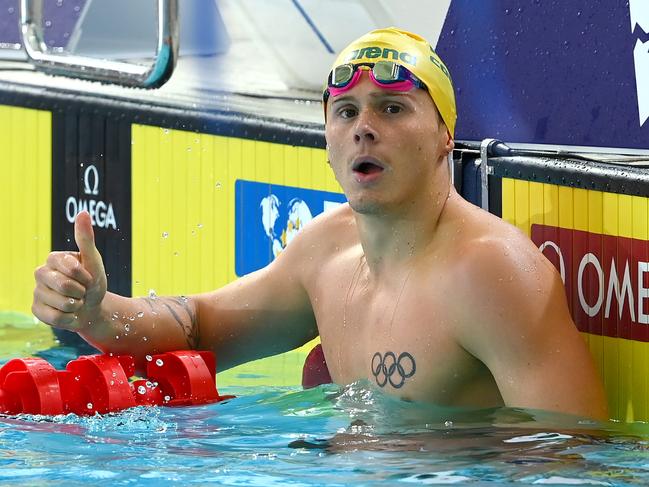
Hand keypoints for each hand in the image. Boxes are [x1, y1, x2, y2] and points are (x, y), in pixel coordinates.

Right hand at [32, 211, 107, 330]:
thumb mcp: (94, 260)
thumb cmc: (93, 281)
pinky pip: (56, 318)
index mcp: (54, 258)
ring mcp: (37, 292)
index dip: (86, 277)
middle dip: (82, 291)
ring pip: (61, 303)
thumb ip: (86, 238)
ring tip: (76, 301)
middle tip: (82, 290)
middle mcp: (41, 273)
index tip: (88, 277)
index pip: (72, 268)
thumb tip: (83, 212)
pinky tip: (69, 312)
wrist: (92, 307)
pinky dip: (70, 318)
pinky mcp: (36, 310)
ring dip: (77, 306)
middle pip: (64, 286)